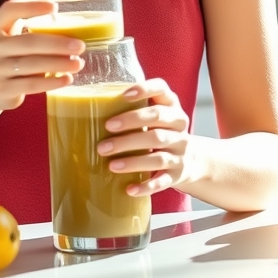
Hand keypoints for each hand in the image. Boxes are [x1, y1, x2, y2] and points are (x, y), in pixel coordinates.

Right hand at [0, 0, 84, 111]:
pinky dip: (52, 82)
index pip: (10, 10)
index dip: (31, 6)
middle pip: (27, 42)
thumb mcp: (15, 38)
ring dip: (58, 63)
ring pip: (31, 64)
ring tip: (78, 63)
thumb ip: (35, 29)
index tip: (54, 7)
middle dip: (56, 44)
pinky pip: (31, 85)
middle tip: (79, 46)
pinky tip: (67, 79)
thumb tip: (73, 28)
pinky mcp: (2, 89)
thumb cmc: (12, 55)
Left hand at [98, 78, 195, 195]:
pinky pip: (163, 182)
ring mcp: (180, 152)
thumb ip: (133, 110)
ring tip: (110, 164)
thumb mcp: (156, 117)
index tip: (124, 95)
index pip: (162, 89)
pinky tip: (129, 189)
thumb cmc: (161, 132)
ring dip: (133, 160)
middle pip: (158, 120)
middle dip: (131, 123)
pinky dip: (146, 186)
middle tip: (107, 128)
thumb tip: (86, 109)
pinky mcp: (177, 174)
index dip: (145, 89)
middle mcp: (179, 127)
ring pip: (158, 155)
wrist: (191, 160)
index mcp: (171, 107)